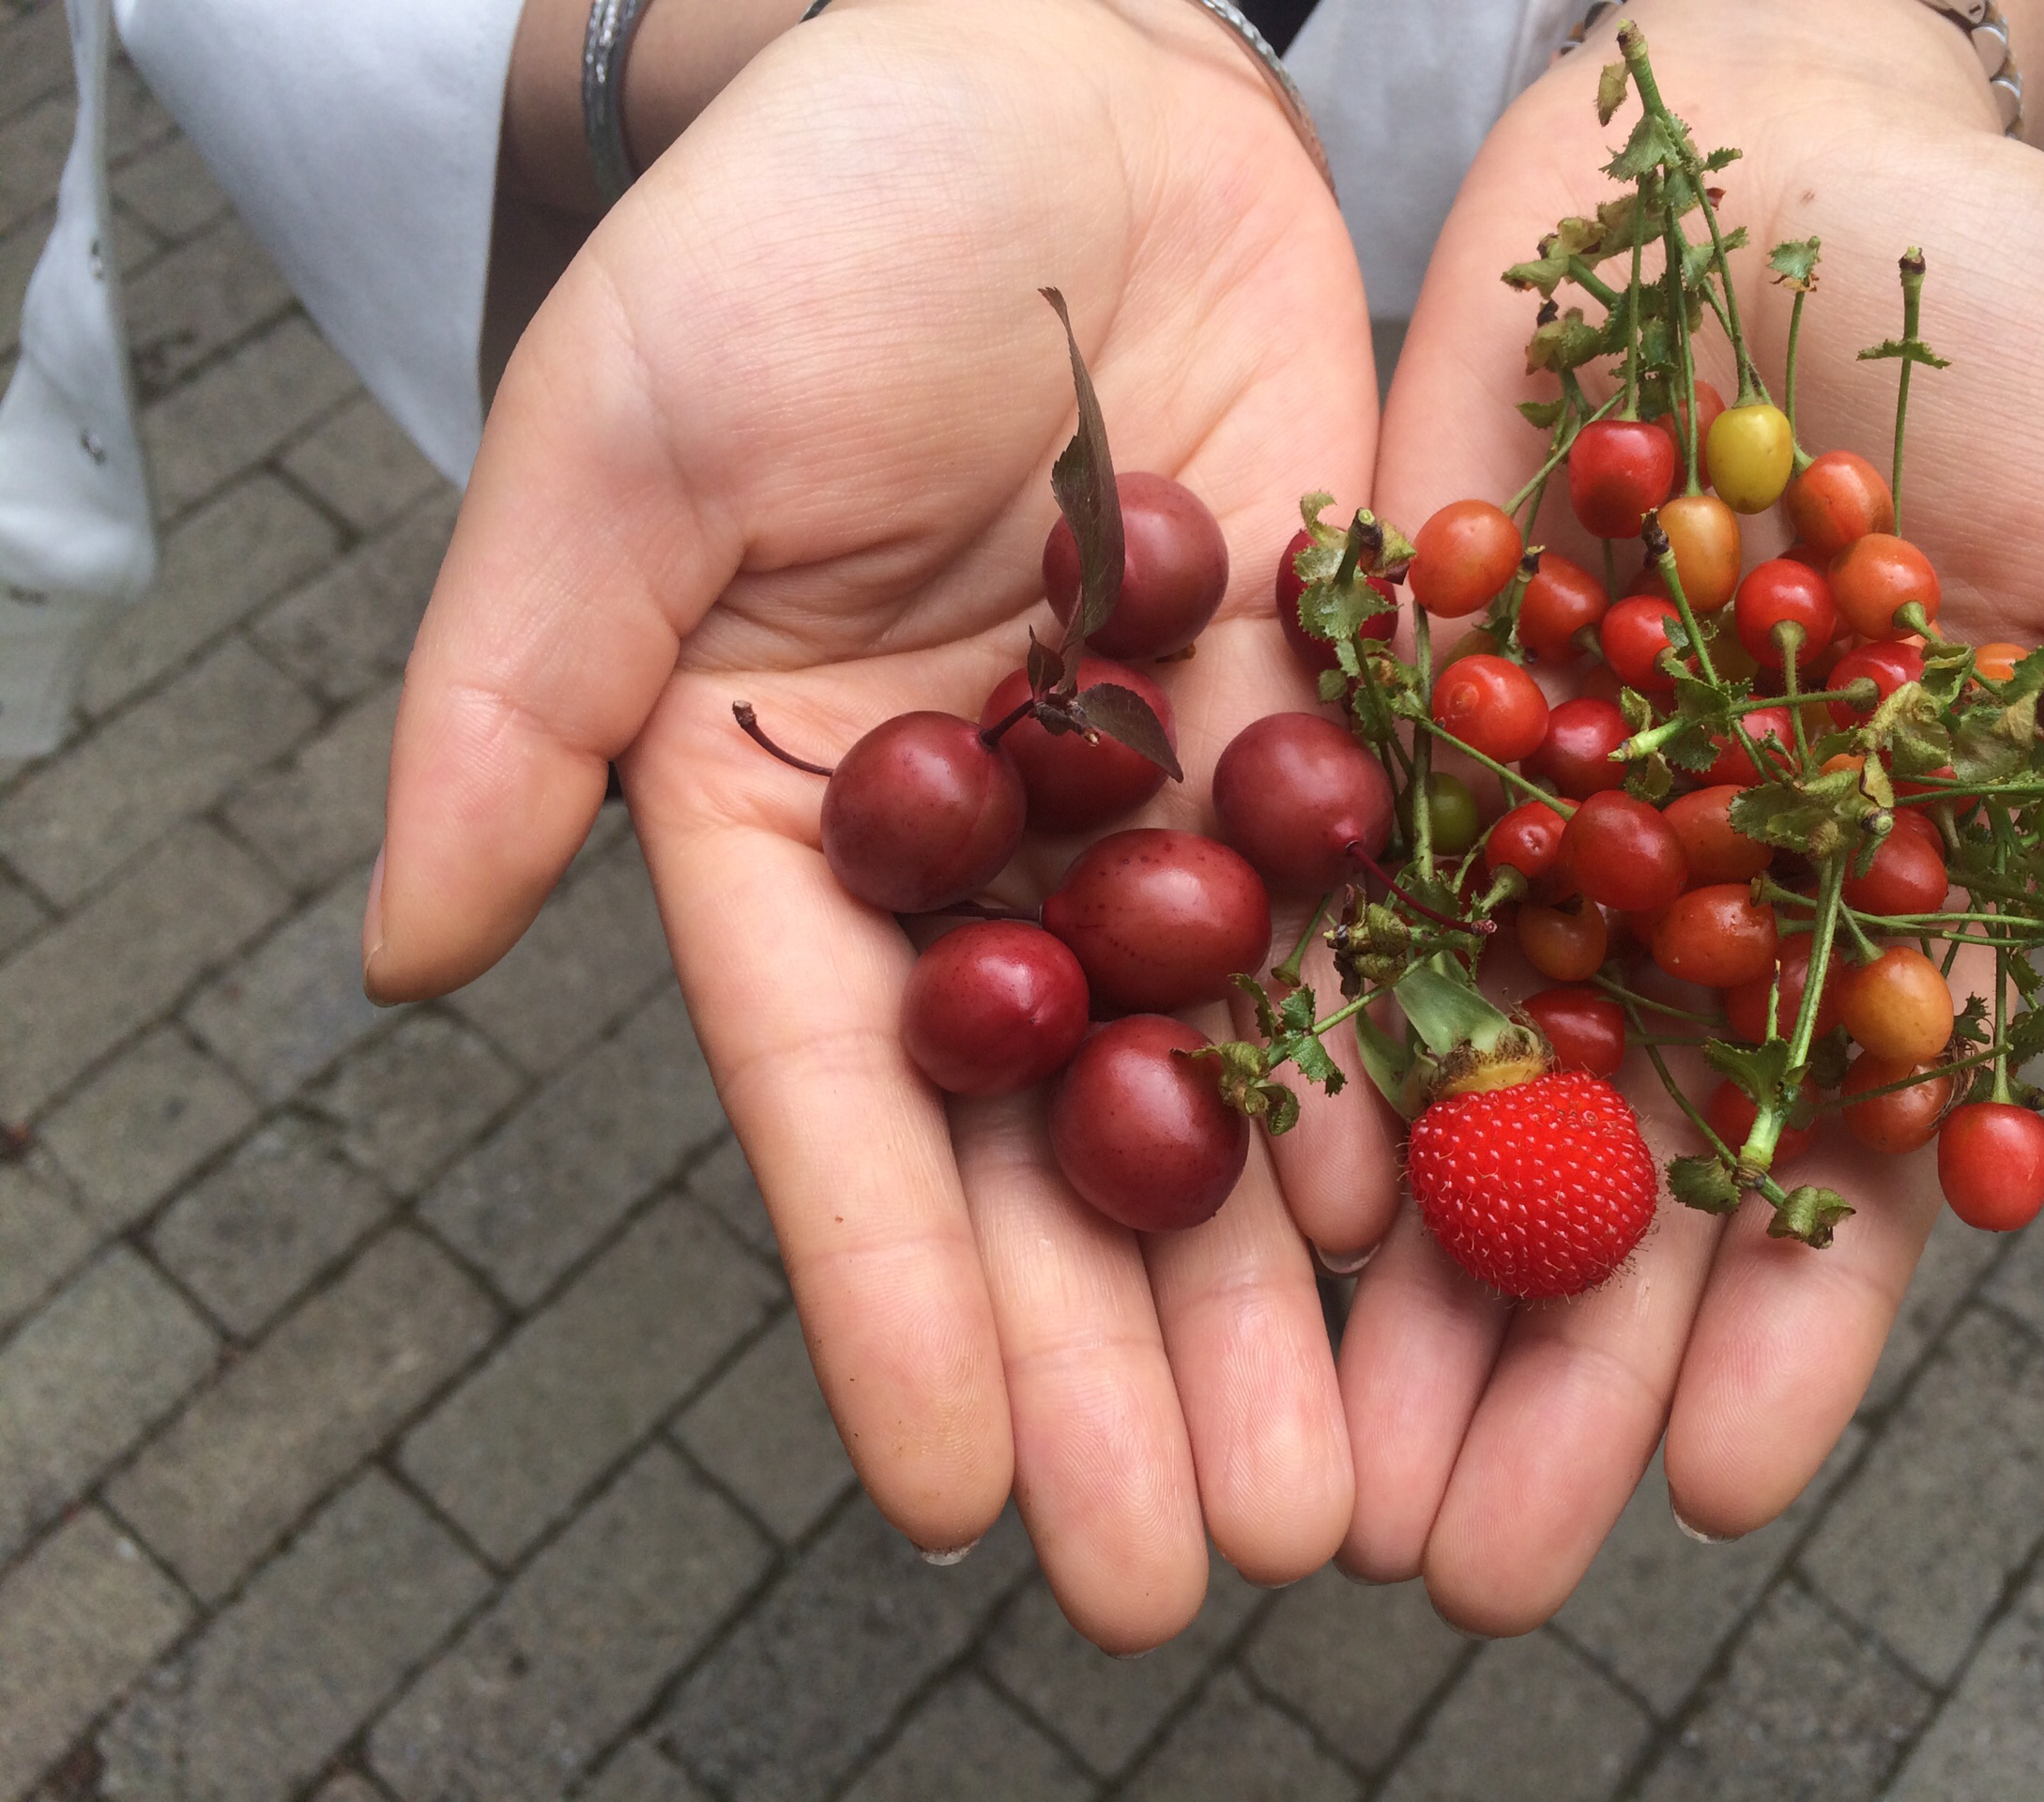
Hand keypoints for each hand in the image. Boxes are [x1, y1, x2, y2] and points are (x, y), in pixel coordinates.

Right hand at [367, 0, 1387, 1650]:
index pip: (846, 1111)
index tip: (959, 1501)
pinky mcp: (1324, 722)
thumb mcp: (618, 459)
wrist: (1044, 77)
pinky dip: (1418, 1068)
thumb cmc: (797, 241)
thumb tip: (411, 961)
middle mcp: (992, 861)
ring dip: (1289, 1286)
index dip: (903, 1307)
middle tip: (1204, 1569)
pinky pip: (1380, 922)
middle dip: (1128, 1362)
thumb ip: (513, 708)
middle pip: (1062, 1148)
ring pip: (1234, 1082)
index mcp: (800, 834)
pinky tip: (1462, 1225)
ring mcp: (1166, 807)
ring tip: (1351, 1482)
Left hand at [1342, 0, 2043, 1633]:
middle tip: (1460, 1560)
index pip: (1808, 1158)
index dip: (1769, 1330)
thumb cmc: (2010, 306)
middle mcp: (1660, 885)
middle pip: (1592, 1165)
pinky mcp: (1371, 700)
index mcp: (1845, 893)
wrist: (1776, 120)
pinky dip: (1282, 1037)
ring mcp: (1505, 805)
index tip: (1703, 1486)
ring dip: (1380, 1275)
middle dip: (1534, 1361)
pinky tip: (1237, 1191)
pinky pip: (1319, 892)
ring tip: (1319, 1460)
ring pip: (1433, 1076)